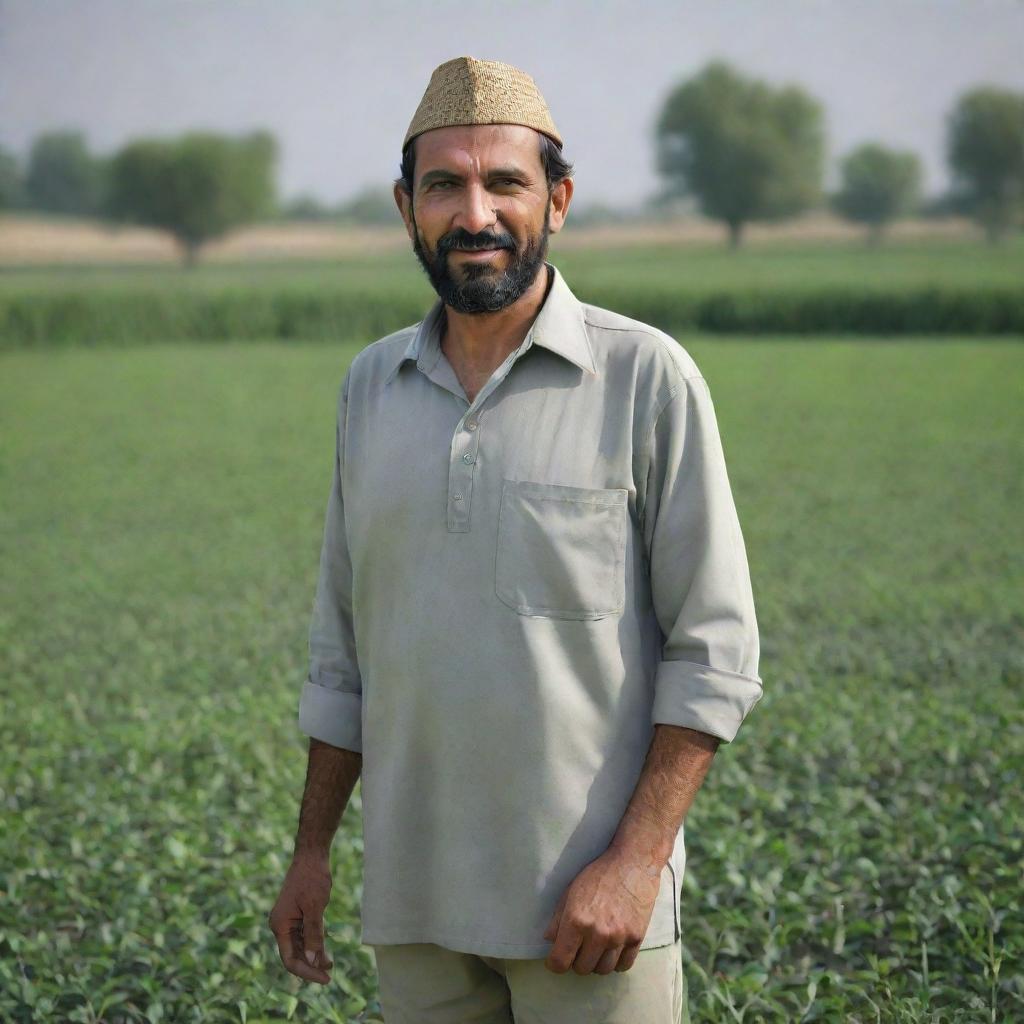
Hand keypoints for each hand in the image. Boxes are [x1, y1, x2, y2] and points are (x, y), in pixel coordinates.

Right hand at [268, 853, 334, 984]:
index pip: (290, 959)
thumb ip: (313, 935)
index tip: (324, 978)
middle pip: (294, 955)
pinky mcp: (297, 915)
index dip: (306, 971)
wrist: (312, 855)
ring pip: (300, 946)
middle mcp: (281, 925)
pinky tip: (325, 952)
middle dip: (311, 966)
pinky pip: (304, 935)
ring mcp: (289, 920)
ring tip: (330, 965)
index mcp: (279, 925)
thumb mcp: (315, 908)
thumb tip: (313, 961)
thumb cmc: (312, 878)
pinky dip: (315, 944)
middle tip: (329, 975)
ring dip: (314, 956)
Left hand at [542, 846, 661, 975]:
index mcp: (576, 921)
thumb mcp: (570, 891)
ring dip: (596, 962)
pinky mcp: (637, 939)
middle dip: (576, 960)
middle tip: (578, 947)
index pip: (560, 961)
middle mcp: (597, 934)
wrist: (632, 864)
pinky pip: (623, 966)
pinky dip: (616, 962)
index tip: (555, 959)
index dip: (554, 964)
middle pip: (581, 969)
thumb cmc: (598, 874)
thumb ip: (558, 919)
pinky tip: (612, 949)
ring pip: (602, 970)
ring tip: (595, 948)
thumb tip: (550, 941)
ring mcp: (619, 938)